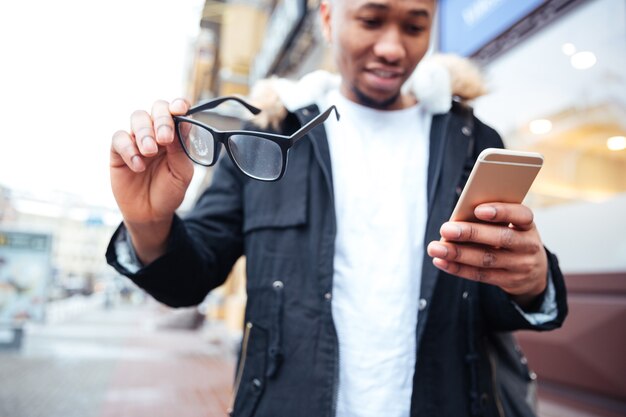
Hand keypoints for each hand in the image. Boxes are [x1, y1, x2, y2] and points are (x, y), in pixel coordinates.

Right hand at [110, 99, 193, 261]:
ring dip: (145, 133)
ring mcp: (137, 139)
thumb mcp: (182, 173)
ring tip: (150, 153)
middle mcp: (156, 132)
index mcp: (176, 135)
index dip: (178, 105)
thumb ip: (181, 150)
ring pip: (138, 118)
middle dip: (161, 120)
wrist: (151, 213)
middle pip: (156, 109)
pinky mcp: (119, 151)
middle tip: (165, 139)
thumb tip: (180, 126)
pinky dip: (129, 149)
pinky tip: (138, 165)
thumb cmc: (169, 191)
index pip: (176, 111)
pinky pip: (119, 138)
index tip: (180, 109)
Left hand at [427, 203, 547, 307]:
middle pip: (500, 238)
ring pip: (486, 259)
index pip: (521, 215)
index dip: (502, 212)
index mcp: (528, 225)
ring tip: (435, 248)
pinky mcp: (508, 281)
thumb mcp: (511, 225)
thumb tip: (458, 220)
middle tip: (445, 229)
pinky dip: (458, 268)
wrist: (534, 272)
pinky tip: (441, 261)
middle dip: (471, 233)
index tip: (478, 209)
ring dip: (457, 253)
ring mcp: (520, 266)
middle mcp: (528, 245)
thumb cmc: (512, 237)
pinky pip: (480, 275)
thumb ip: (492, 220)